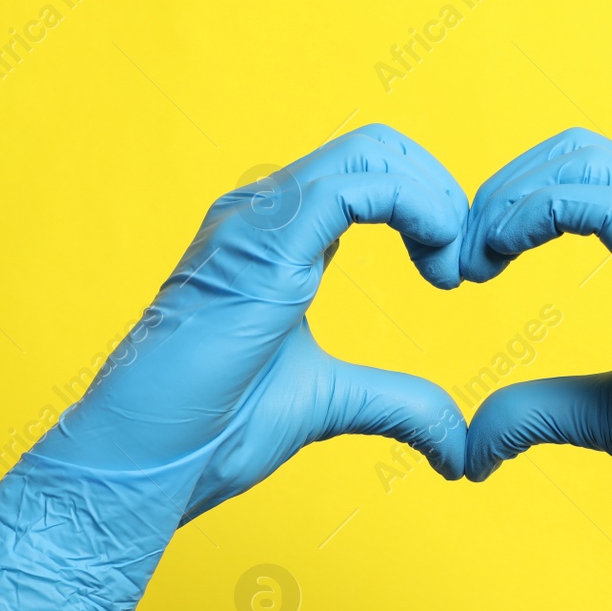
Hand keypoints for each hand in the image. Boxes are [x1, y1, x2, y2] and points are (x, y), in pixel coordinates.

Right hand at [0, 125, 468, 610]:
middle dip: (443, 194)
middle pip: (379, 147)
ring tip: (453, 270)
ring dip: (436, 201)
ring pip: (372, 152)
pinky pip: (358, 186)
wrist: (144, 463)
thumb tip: (459, 448)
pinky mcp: (263, 244)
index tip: (459, 275)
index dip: (431, 208)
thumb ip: (397, 405)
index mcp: (282, 237)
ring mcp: (259, 220)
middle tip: (467, 269)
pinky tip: (439, 262)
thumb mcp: (332, 404)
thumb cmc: (210, 431)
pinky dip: (417, 209)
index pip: (373, 173)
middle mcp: (267, 213)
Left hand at [460, 129, 611, 610]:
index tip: (467, 263)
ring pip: (582, 162)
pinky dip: (529, 213)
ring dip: (504, 200)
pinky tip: (494, 259)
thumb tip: (470, 448)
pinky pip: (595, 201)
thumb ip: (539, 410)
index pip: (587, 175)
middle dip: (498, 191)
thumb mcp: (604, 418)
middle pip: (578, 151)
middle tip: (452, 259)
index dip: (514, 201)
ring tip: (466, 263)